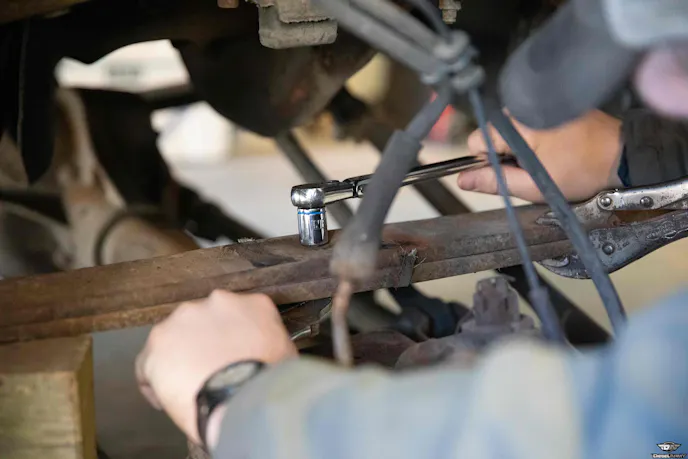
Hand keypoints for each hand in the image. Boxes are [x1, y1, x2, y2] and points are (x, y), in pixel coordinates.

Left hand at [135, 290, 296, 445]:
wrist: (246, 397)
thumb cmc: (269, 382)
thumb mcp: (286, 352)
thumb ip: (269, 341)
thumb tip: (265, 353)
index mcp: (251, 303)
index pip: (235, 315)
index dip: (229, 339)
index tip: (228, 357)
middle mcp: (217, 301)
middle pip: (203, 322)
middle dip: (202, 345)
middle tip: (208, 373)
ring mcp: (185, 317)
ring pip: (174, 339)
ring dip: (178, 360)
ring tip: (187, 389)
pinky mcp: (160, 340)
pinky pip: (148, 363)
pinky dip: (153, 382)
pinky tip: (166, 399)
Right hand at [457, 110, 622, 201]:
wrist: (622, 156)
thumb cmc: (582, 171)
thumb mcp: (533, 185)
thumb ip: (494, 181)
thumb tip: (462, 179)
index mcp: (516, 123)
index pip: (477, 140)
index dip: (489, 161)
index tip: (511, 170)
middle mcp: (525, 107)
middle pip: (493, 132)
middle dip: (506, 153)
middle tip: (532, 166)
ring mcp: (539, 103)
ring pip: (510, 128)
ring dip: (520, 145)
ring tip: (546, 157)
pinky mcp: (552, 104)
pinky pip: (528, 121)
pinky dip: (535, 136)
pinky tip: (555, 147)